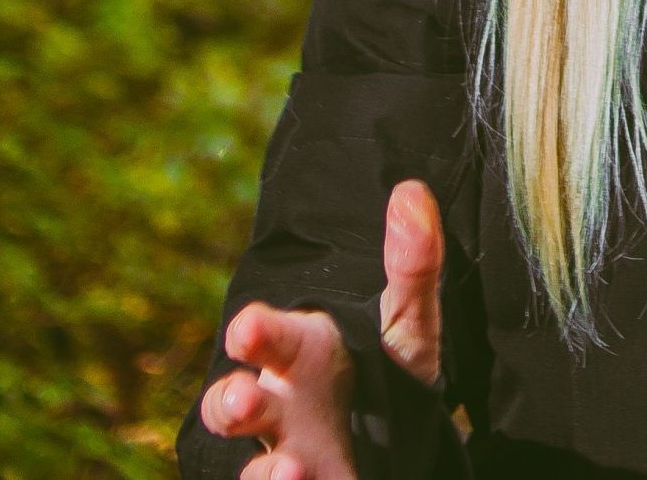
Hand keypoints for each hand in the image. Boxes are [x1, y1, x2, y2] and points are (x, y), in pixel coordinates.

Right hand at [196, 180, 445, 479]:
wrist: (400, 436)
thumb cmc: (387, 369)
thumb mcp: (408, 321)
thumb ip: (412, 265)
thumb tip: (414, 193)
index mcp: (299, 351)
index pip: (265, 335)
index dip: (254, 332)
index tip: (249, 327)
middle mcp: (280, 405)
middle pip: (234, 403)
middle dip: (233, 400)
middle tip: (246, 394)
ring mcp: (286, 454)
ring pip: (252, 465)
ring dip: (261, 471)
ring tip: (291, 468)